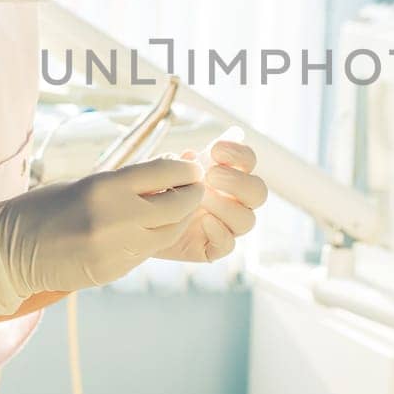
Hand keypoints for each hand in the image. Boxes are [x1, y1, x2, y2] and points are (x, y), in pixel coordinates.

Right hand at [0, 157, 204, 325]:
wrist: (11, 252)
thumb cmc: (46, 208)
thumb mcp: (88, 184)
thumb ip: (128, 182)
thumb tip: (171, 173)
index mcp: (106, 187)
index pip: (166, 172)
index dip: (186, 170)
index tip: (192, 168)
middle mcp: (117, 217)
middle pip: (178, 205)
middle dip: (192, 194)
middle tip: (194, 187)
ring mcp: (119, 248)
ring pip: (170, 231)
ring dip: (180, 217)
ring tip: (177, 205)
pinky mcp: (116, 270)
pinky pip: (149, 249)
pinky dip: (157, 235)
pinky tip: (152, 226)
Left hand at [154, 127, 268, 262]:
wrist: (136, 220)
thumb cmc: (158, 188)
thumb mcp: (170, 170)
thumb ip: (192, 159)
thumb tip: (213, 145)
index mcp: (229, 176)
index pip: (248, 162)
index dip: (239, 154)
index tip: (216, 149)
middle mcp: (233, 201)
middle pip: (258, 192)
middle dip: (238, 182)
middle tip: (212, 175)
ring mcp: (225, 226)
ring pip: (247, 220)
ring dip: (227, 207)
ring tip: (202, 199)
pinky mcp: (213, 248)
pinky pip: (228, 245)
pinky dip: (220, 232)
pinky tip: (204, 221)